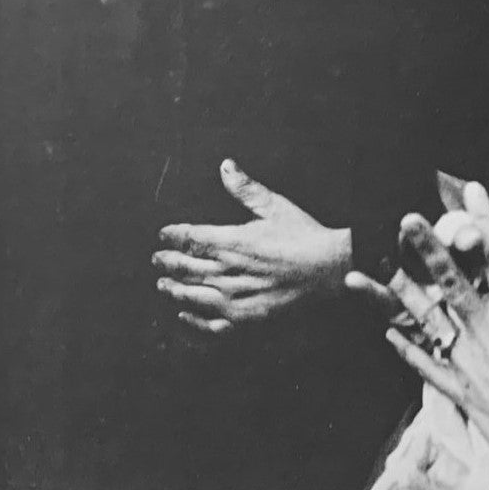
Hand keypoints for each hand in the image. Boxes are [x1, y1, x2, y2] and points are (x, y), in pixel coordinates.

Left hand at [154, 159, 351, 334]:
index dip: (173, 235)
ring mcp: (236, 298)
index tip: (163, 234)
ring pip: (193, 295)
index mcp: (234, 241)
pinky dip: (194, 320)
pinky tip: (185, 314)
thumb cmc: (304, 234)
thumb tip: (225, 166)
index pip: (191, 238)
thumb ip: (246, 188)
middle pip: (186, 267)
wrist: (331, 268)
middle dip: (167, 262)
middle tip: (157, 259)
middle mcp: (230, 271)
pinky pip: (211, 324)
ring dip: (174, 289)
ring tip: (163, 285)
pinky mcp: (246, 317)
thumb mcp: (276, 206)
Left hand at [346, 183, 488, 464]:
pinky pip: (425, 364)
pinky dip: (406, 349)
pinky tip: (387, 334)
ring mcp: (466, 357)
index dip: (486, 218)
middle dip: (427, 247)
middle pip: (450, 279)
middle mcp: (484, 328)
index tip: (473, 188)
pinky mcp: (458, 387)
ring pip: (425, 318)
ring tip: (369, 274)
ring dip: (397, 294)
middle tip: (406, 220)